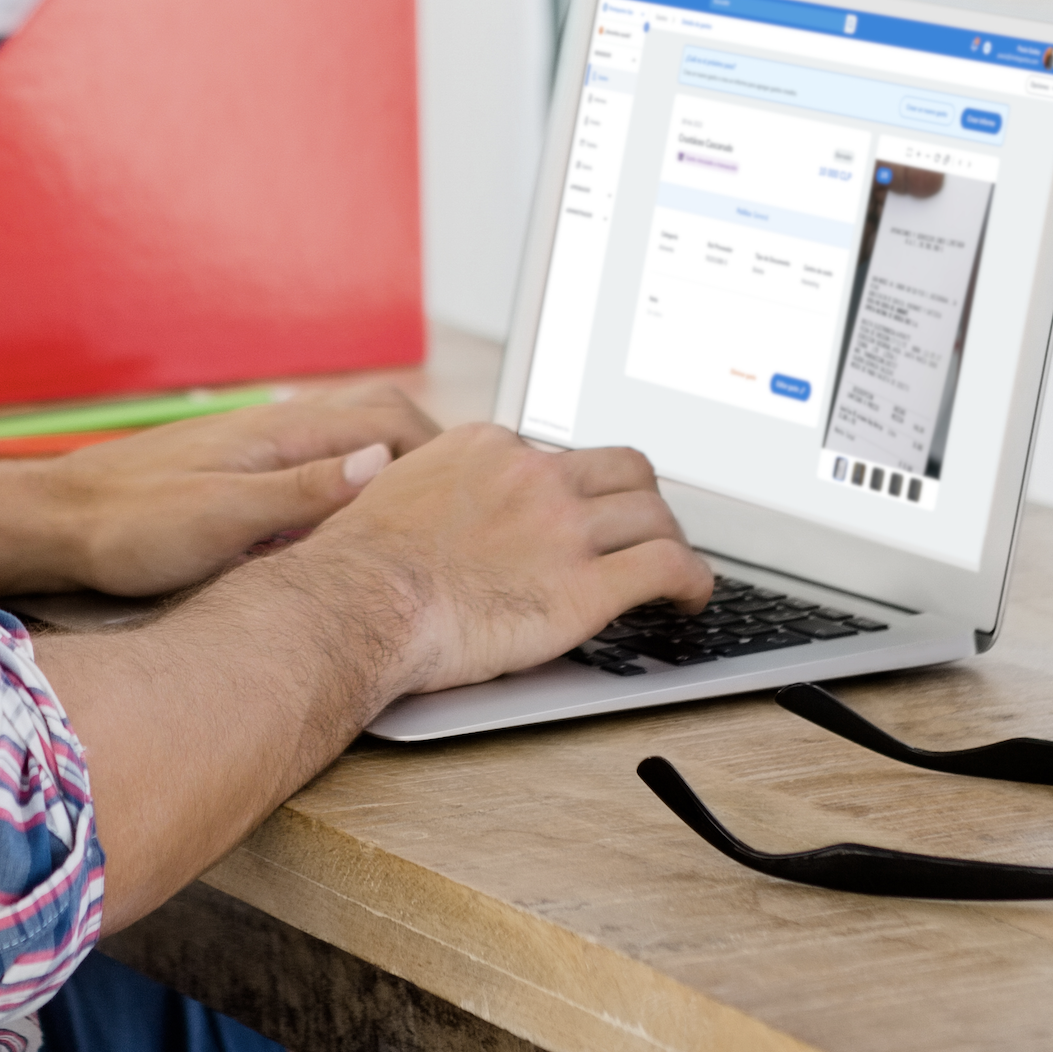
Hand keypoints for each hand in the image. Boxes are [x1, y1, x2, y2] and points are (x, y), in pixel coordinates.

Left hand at [42, 383, 441, 596]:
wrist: (56, 525)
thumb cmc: (127, 527)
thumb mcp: (221, 521)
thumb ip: (303, 492)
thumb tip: (381, 462)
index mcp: (281, 434)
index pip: (391, 420)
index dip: (443, 454)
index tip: (474, 495)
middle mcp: (275, 430)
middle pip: (378, 419)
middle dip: (430, 454)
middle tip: (464, 503)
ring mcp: (257, 448)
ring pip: (349, 441)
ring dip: (393, 466)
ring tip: (423, 513)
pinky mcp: (239, 472)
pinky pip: (318, 464)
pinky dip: (353, 484)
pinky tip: (352, 525)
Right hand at [299, 423, 711, 694]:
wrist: (358, 602)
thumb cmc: (360, 566)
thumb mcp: (395, 493)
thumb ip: (434, 489)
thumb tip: (433, 506)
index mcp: (488, 448)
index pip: (559, 455)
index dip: (579, 488)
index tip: (581, 512)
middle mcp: (534, 475)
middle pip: (625, 468)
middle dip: (643, 499)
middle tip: (645, 528)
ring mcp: (564, 527)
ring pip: (655, 514)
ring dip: (671, 540)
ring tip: (675, 569)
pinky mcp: (584, 586)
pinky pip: (669, 566)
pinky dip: (694, 580)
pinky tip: (692, 598)